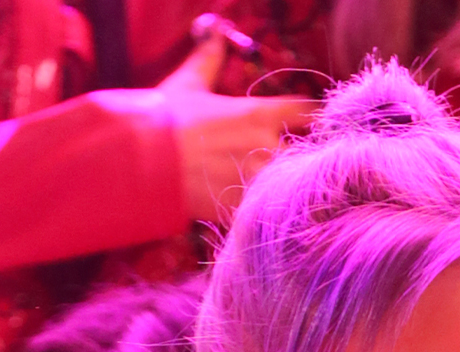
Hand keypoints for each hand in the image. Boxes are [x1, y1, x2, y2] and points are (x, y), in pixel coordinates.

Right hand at [157, 43, 314, 220]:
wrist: (143, 162)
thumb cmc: (165, 120)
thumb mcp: (188, 84)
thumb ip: (208, 60)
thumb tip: (214, 34)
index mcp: (258, 114)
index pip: (306, 110)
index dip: (316, 115)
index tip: (316, 120)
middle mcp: (266, 146)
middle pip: (305, 153)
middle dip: (301, 155)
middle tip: (293, 158)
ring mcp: (257, 179)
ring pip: (290, 184)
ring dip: (286, 184)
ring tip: (278, 186)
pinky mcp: (244, 206)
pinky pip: (267, 209)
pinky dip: (265, 209)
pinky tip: (260, 208)